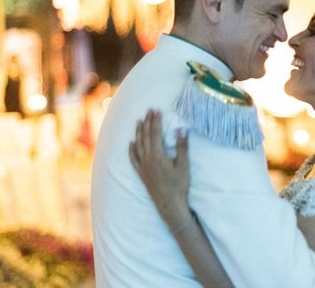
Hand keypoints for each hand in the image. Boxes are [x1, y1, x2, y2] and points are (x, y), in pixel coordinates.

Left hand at [129, 109, 190, 225]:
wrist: (169, 204)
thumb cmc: (179, 185)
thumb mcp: (184, 165)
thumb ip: (182, 147)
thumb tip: (182, 130)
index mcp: (158, 155)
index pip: (155, 133)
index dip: (155, 121)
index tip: (156, 110)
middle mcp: (147, 159)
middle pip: (145, 136)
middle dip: (147, 122)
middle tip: (148, 111)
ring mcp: (142, 167)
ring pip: (138, 145)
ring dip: (138, 132)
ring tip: (138, 121)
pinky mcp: (141, 174)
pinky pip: (133, 159)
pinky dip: (131, 150)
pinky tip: (131, 143)